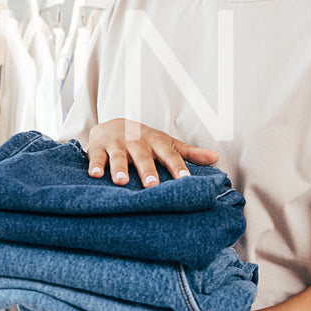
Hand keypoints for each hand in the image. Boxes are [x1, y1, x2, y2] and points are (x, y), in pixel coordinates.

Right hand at [86, 118, 218, 186]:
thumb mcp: (167, 143)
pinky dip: (95, 165)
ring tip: (121, 182)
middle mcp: (137, 142)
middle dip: (147, 171)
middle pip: (143, 157)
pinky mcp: (98, 148)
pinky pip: (96, 157)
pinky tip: (95, 175)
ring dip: (119, 169)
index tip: (186, 180)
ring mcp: (117, 144)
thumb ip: (189, 153)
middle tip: (152, 186)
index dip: (177, 167)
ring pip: (118, 157)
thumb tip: (216, 158)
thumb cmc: (145, 140)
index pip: (169, 155)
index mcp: (156, 142)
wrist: (113, 125)